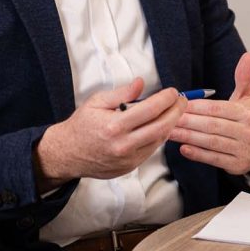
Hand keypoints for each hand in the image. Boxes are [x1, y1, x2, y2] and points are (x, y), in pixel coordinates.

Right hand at [34, 78, 186, 192]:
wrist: (67, 153)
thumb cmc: (82, 125)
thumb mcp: (96, 102)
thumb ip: (121, 93)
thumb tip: (141, 83)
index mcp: (115, 126)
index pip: (150, 109)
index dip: (166, 99)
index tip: (173, 91)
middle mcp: (123, 145)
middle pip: (161, 126)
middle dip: (176, 111)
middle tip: (182, 100)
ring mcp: (128, 159)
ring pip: (159, 139)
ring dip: (171, 124)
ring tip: (175, 111)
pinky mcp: (129, 167)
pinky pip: (151, 150)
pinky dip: (160, 136)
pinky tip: (161, 125)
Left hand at [169, 52, 249, 175]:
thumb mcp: (248, 96)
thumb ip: (243, 76)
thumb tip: (248, 55)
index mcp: (246, 114)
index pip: (218, 109)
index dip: (197, 107)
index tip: (180, 104)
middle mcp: (245, 132)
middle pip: (211, 126)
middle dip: (188, 122)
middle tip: (167, 118)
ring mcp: (241, 150)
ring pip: (210, 142)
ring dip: (188, 137)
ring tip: (169, 132)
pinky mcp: (235, 165)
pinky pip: (213, 159)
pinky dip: (197, 154)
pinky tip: (183, 148)